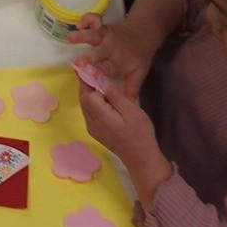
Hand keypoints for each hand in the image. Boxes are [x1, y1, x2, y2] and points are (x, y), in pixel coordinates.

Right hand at [68, 13, 159, 98]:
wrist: (144, 33)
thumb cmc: (139, 56)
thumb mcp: (139, 73)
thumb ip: (131, 89)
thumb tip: (127, 107)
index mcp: (119, 63)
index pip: (106, 71)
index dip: (97, 75)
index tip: (88, 79)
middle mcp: (111, 50)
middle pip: (98, 54)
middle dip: (88, 59)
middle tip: (77, 63)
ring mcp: (106, 37)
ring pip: (94, 35)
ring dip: (83, 36)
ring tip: (71, 37)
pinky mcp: (103, 26)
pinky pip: (94, 20)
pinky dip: (87, 20)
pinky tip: (79, 24)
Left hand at [79, 80, 171, 206]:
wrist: (142, 159)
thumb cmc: (139, 133)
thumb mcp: (130, 110)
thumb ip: (114, 95)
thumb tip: (101, 80)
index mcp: (98, 115)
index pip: (88, 93)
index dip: (89, 79)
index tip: (90, 66)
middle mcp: (91, 122)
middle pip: (84, 99)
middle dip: (87, 85)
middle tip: (93, 70)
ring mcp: (92, 128)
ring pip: (85, 106)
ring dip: (90, 93)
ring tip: (99, 82)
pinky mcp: (96, 132)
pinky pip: (90, 112)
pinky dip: (93, 103)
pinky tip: (103, 98)